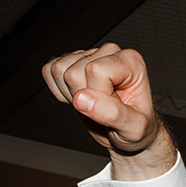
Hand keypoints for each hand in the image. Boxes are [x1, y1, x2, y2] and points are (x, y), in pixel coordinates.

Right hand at [42, 45, 174, 175]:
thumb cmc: (137, 128)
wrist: (127, 133)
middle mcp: (110, 53)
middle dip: (83, 98)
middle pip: (73, 72)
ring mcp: (89, 55)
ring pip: (59, 70)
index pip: (94, 70)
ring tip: (94, 103)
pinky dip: (60, 91)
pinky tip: (82, 98)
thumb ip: (112, 113)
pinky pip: (49, 71)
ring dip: (71, 95)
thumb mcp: (134, 128)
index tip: (113, 106)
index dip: (98, 95)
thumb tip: (83, 98)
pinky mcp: (71, 61)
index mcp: (130, 62)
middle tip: (103, 108)